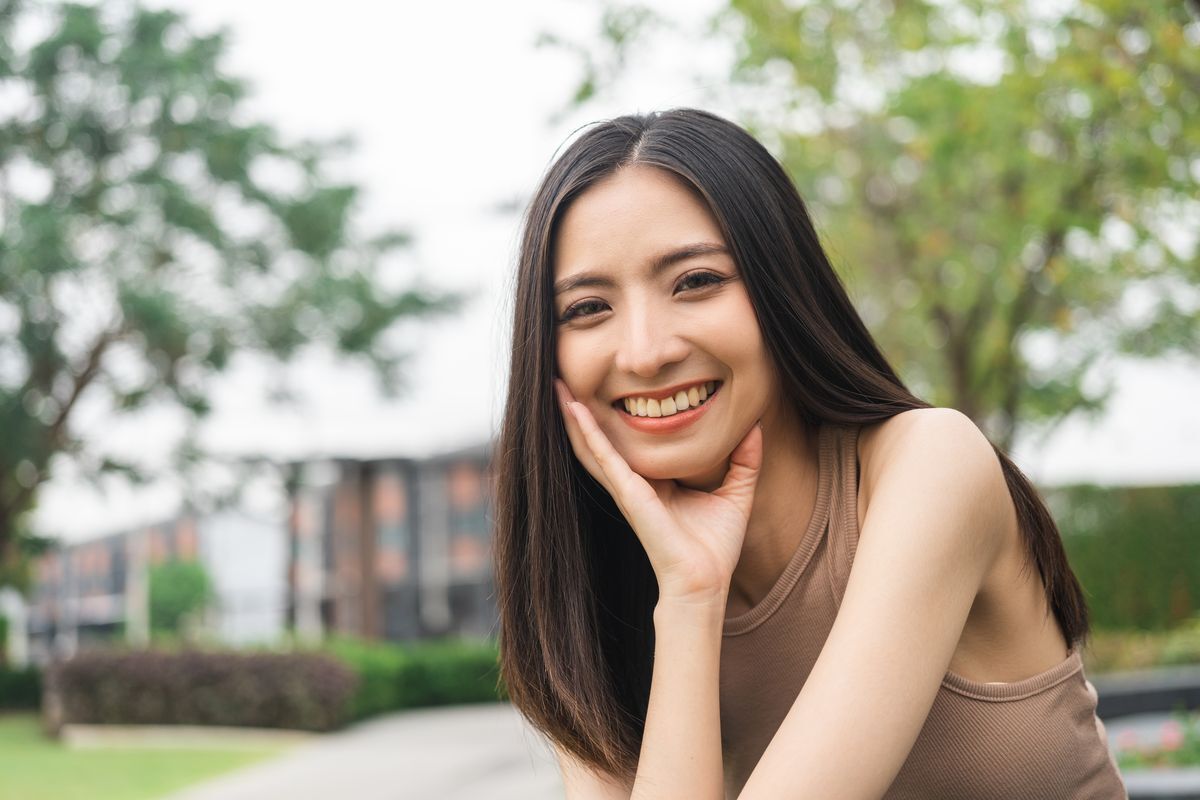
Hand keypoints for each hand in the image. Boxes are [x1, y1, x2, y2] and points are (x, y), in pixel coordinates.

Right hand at [554, 378, 763, 604]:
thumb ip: (744, 460)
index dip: (618, 419)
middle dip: (583, 413)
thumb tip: (755, 426)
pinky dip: (587, 431)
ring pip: (592, 445)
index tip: (611, 387)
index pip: (631, 444)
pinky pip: (602, 456)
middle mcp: (634, 483)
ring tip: (557, 386)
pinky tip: (574, 409)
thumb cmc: (714, 548)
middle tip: (565, 379)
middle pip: (602, 440)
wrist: (703, 583)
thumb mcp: (736, 494)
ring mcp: (627, 488)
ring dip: (573, 416)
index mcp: (655, 482)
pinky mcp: (628, 493)